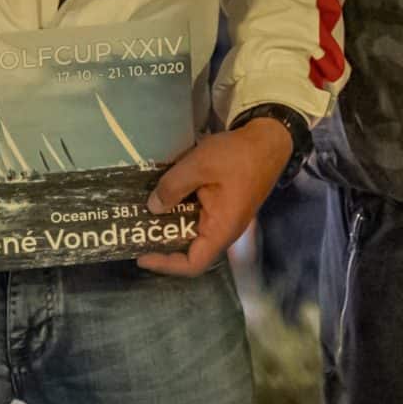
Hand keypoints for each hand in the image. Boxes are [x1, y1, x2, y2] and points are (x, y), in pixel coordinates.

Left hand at [138, 116, 293, 276]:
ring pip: (192, 231)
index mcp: (222, 229)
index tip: (142, 256)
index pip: (193, 264)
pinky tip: (162, 197)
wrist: (268, 139)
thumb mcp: (199, 165)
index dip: (166, 265)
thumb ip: (173, 187)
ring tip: (141, 216)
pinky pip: (197, 215)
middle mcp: (223, 230)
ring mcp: (223, 217)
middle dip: (162, 243)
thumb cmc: (237, 155)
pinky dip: (179, 210)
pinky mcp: (222, 205)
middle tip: (135, 233)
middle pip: (190, 249)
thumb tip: (153, 208)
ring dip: (169, 224)